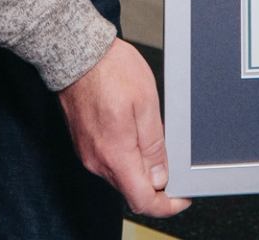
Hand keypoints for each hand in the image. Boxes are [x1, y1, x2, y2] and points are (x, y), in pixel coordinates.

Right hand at [57, 38, 191, 217]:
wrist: (77, 53)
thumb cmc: (110, 70)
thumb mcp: (147, 103)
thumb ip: (154, 146)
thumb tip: (160, 176)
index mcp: (115, 154)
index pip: (142, 201)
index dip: (167, 205)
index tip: (182, 197)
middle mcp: (97, 160)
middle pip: (132, 190)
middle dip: (156, 183)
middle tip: (174, 161)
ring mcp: (88, 153)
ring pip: (122, 175)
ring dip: (142, 166)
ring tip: (154, 137)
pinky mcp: (85, 143)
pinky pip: (111, 160)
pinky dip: (128, 156)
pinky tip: (136, 132)